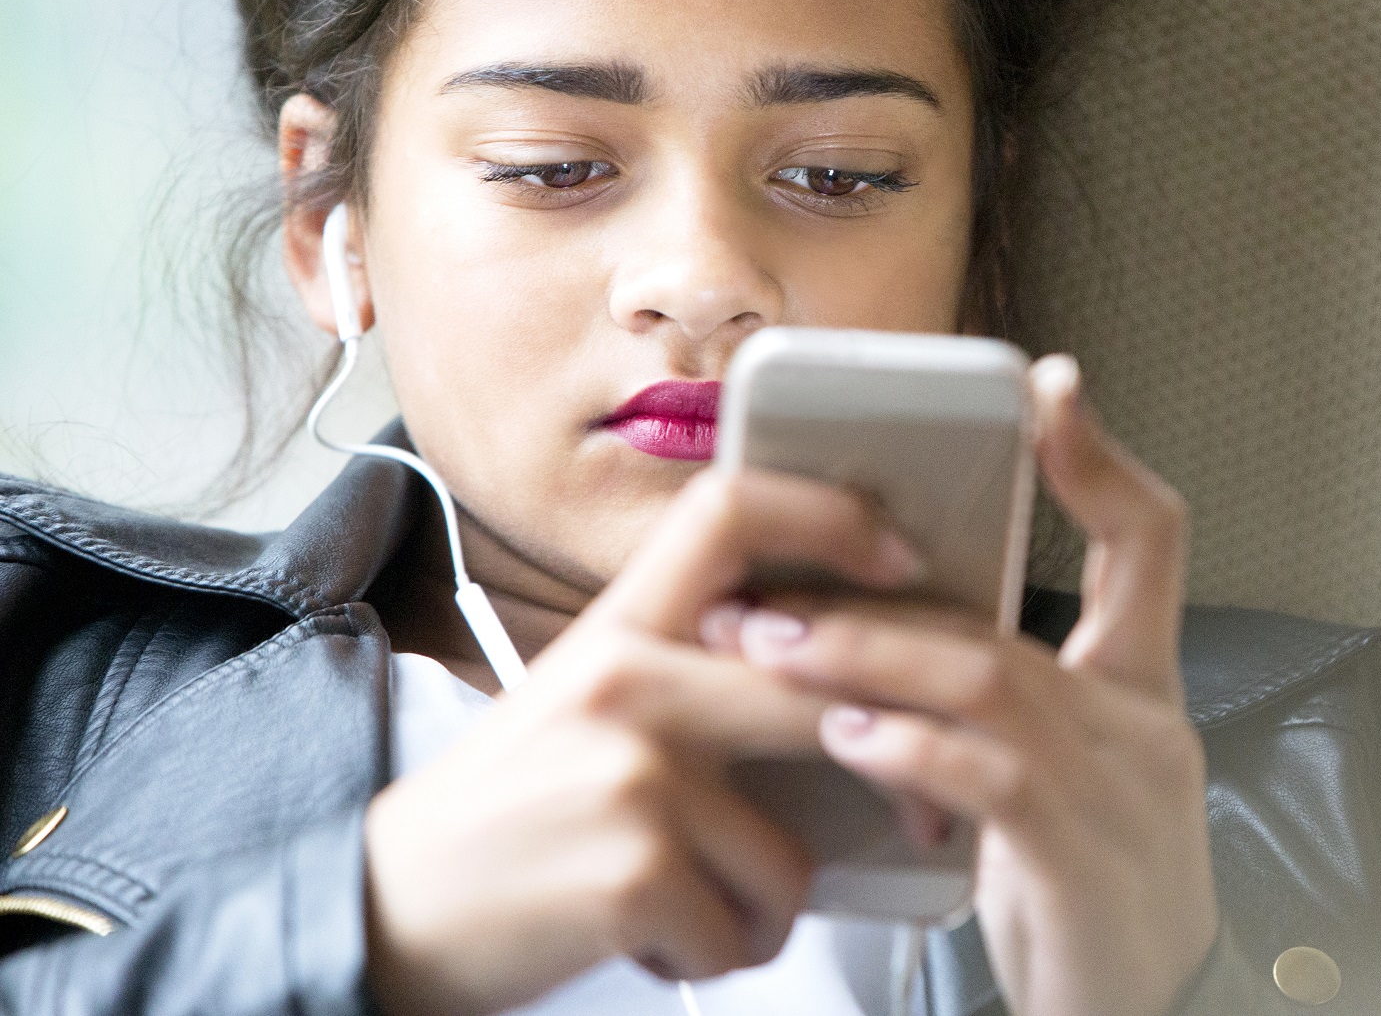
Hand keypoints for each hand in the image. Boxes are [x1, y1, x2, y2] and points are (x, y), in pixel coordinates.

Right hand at [362, 468, 924, 1015]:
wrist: (381, 909)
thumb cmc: (507, 814)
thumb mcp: (584, 699)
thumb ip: (688, 669)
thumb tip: (829, 676)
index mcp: (616, 626)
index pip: (729, 510)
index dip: (830, 517)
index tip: (899, 562)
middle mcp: (627, 678)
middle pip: (812, 691)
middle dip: (889, 765)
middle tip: (914, 812)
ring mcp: (632, 771)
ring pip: (791, 853)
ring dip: (760, 907)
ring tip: (690, 903)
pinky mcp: (635, 868)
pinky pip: (747, 928)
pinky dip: (717, 954)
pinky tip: (649, 938)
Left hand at [730, 355, 1218, 1015]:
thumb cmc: (1081, 905)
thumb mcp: (1056, 790)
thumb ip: (996, 713)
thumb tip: (878, 656)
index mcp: (1142, 695)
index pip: (1151, 544)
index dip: (1101, 461)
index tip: (1046, 388)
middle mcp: (1146, 728)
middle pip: (1009, 624)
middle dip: (876, 601)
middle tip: (766, 594)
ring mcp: (1125, 793)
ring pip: (987, 683)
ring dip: (865, 659)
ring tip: (770, 650)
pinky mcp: (1085, 862)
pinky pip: (992, 779)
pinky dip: (910, 748)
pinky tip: (847, 736)